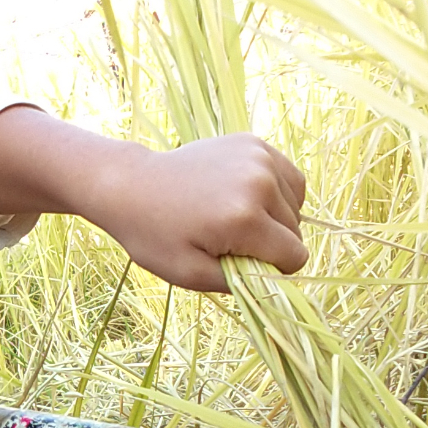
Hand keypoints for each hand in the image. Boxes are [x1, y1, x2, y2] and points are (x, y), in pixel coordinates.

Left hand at [85, 134, 307, 292]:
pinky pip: (289, 179)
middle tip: (228, 238)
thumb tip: (279, 282)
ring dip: (275, 218)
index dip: (272, 268)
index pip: (295, 257)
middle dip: (271, 243)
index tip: (241, 262)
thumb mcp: (191, 275)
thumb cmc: (155, 236)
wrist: (131, 185)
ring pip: (296, 206)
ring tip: (236, 216)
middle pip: (296, 231)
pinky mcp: (254, 144)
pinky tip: (247, 198)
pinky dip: (277, 193)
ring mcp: (258, 158)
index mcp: (245, 219)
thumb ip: (242, 284)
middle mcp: (259, 183)